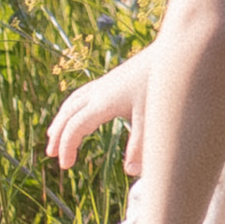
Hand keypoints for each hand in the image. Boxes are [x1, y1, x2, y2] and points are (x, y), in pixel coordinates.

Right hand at [48, 50, 153, 177]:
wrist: (172, 51)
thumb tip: (131, 172)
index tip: (66, 166)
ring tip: (53, 134)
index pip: (75, 127)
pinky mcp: (113, 79)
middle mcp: (99, 91)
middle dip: (57, 134)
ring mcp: (104, 83)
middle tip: (51, 154)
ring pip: (73, 101)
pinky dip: (73, 107)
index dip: (67, 147)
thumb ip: (141, 146)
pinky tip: (80, 113)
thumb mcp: (151, 117)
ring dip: (61, 119)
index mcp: (104, 102)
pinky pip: (82, 94)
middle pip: (68, 113)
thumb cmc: (160, 83)